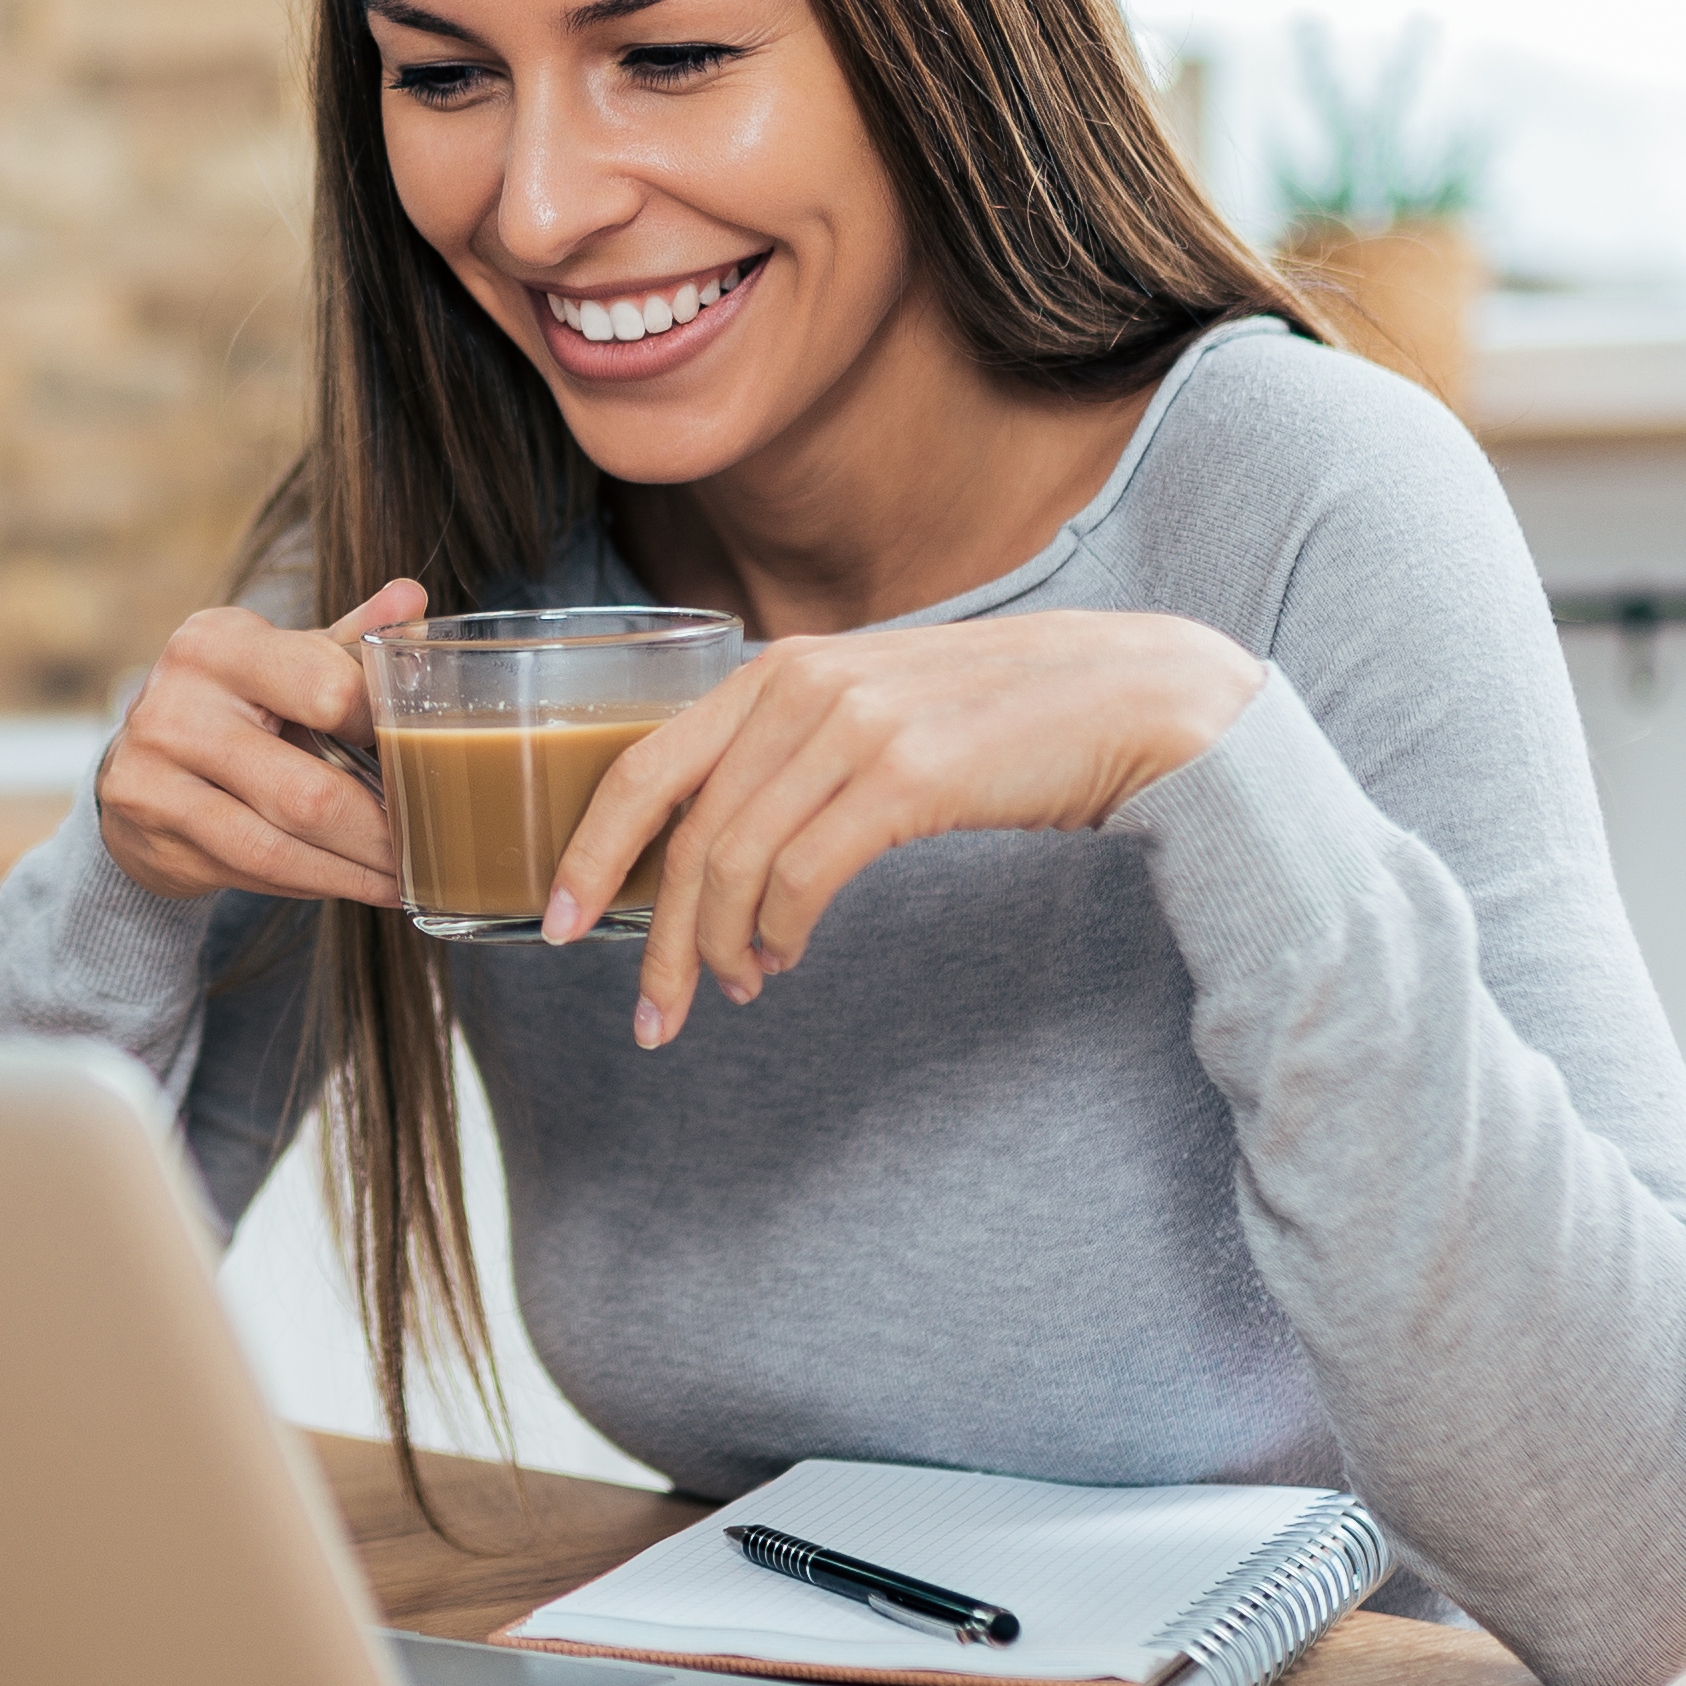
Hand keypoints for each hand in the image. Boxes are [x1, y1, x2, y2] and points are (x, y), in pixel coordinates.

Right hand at [93, 577, 423, 908]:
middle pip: (308, 792)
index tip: (420, 756)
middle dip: (379, 832)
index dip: (383, 729)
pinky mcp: (153, 835)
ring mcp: (155, 776)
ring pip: (278, 847)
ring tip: (401, 881)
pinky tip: (350, 883)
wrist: (137, 762)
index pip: (326, 688)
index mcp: (218, 644)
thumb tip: (412, 598)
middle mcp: (177, 705)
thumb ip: (347, 640)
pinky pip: (252, 874)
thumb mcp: (281, 661)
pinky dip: (312, 883)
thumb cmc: (233, 704)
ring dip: (352, 872)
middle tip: (426, 847)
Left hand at [542, 610, 1262, 1048]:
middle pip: (683, 831)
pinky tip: (786, 958)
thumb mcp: (872, 711)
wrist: (1124, 696)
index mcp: (774, 671)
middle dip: (650, 934)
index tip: (561, 922)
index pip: (643, 766)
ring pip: (737, 864)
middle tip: (648, 1014)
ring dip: (721, 948)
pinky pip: (805, 877)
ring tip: (736, 991)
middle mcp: (800, 687)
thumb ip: (791, 752)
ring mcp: (853, 728)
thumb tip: (720, 855)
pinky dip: (781, 932)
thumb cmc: (995, 719)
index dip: (591, 851)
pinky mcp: (907, 776)